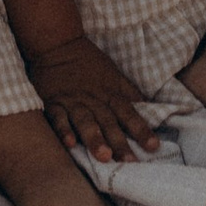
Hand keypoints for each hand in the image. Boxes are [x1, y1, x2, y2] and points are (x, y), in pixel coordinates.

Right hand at [27, 34, 159, 164]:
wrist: (58, 44)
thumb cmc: (89, 63)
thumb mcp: (113, 74)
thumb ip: (129, 93)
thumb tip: (150, 108)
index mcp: (109, 93)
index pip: (128, 113)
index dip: (141, 129)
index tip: (153, 147)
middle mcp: (93, 99)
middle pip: (108, 121)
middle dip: (119, 141)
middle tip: (130, 161)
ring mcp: (72, 102)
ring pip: (85, 121)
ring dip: (95, 138)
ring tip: (104, 157)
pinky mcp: (52, 103)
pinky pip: (57, 118)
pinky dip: (63, 130)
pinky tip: (69, 144)